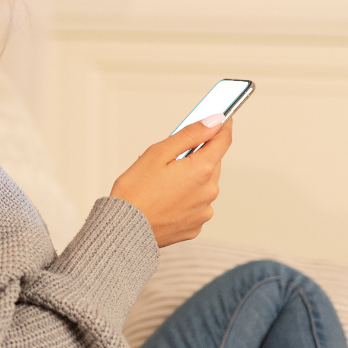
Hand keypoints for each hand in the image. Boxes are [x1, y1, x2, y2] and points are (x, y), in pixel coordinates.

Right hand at [109, 115, 233, 246]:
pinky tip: (164, 200)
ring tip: (160, 184)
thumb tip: (214, 121)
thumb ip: (189, 135)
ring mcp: (204, 211)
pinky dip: (185, 199)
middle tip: (168, 159)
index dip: (222, 126)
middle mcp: (209, 191)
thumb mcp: (158, 153)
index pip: (222, 141)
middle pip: (211, 163)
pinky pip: (196, 205)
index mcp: (201, 170)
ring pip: (203, 185)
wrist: (124, 230)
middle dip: (195, 157)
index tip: (221, 117)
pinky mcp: (196, 226)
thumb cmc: (135, 191)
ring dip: (189, 179)